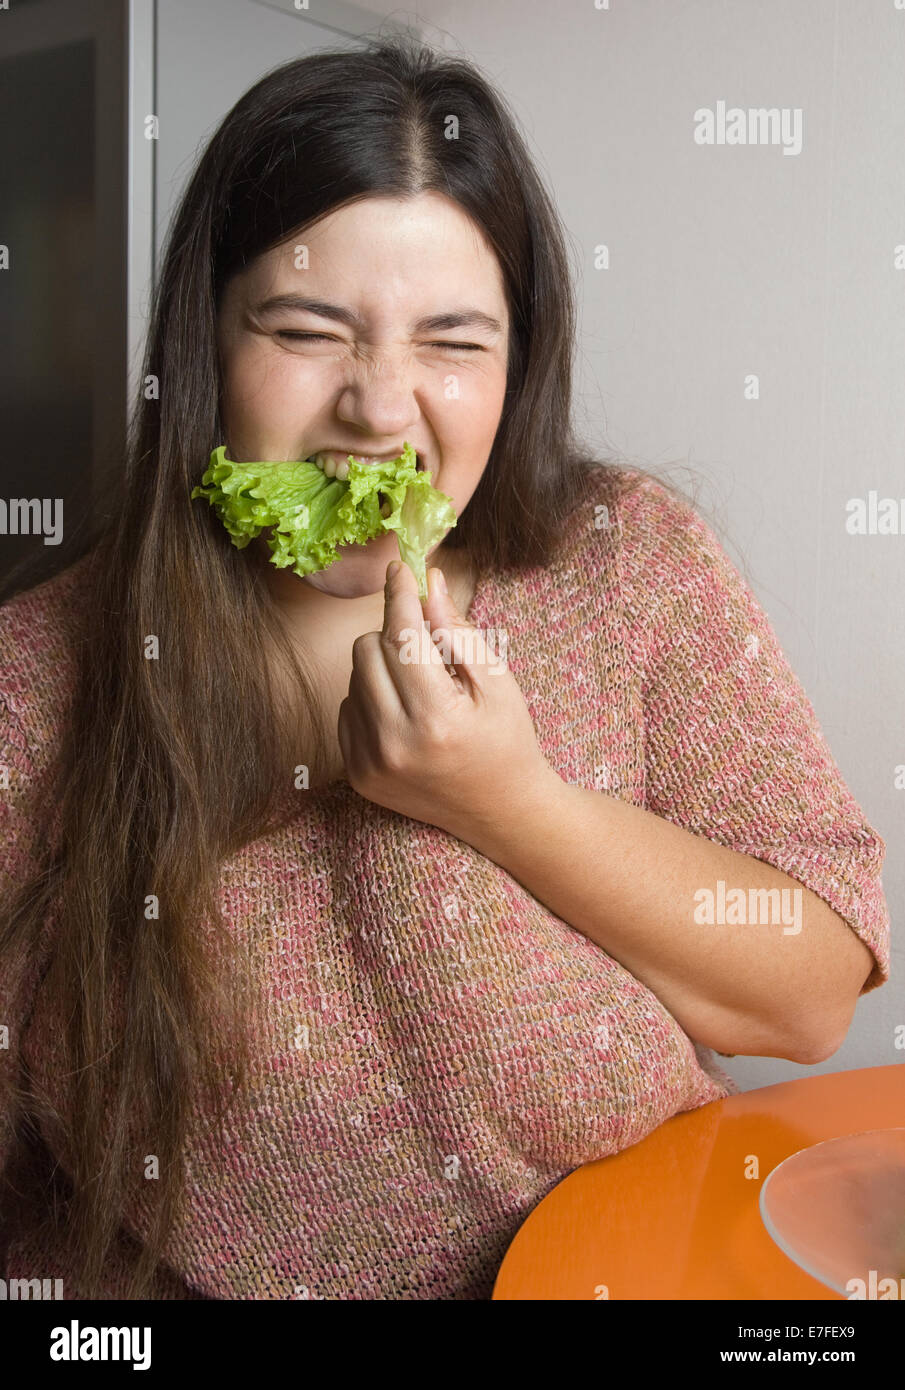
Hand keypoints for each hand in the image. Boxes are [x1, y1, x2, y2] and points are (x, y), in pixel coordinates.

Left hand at [337, 558, 558, 844]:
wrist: (501, 812)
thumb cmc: (508, 741)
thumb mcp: (497, 682)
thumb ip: (458, 631)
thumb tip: (428, 582)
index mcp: (437, 718)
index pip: (402, 636)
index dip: (400, 594)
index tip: (401, 567)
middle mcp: (395, 743)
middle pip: (368, 649)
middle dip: (395, 634)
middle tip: (428, 646)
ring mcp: (370, 763)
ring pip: (353, 676)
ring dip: (383, 667)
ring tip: (422, 688)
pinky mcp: (357, 774)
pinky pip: (348, 708)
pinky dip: (372, 699)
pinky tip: (406, 715)